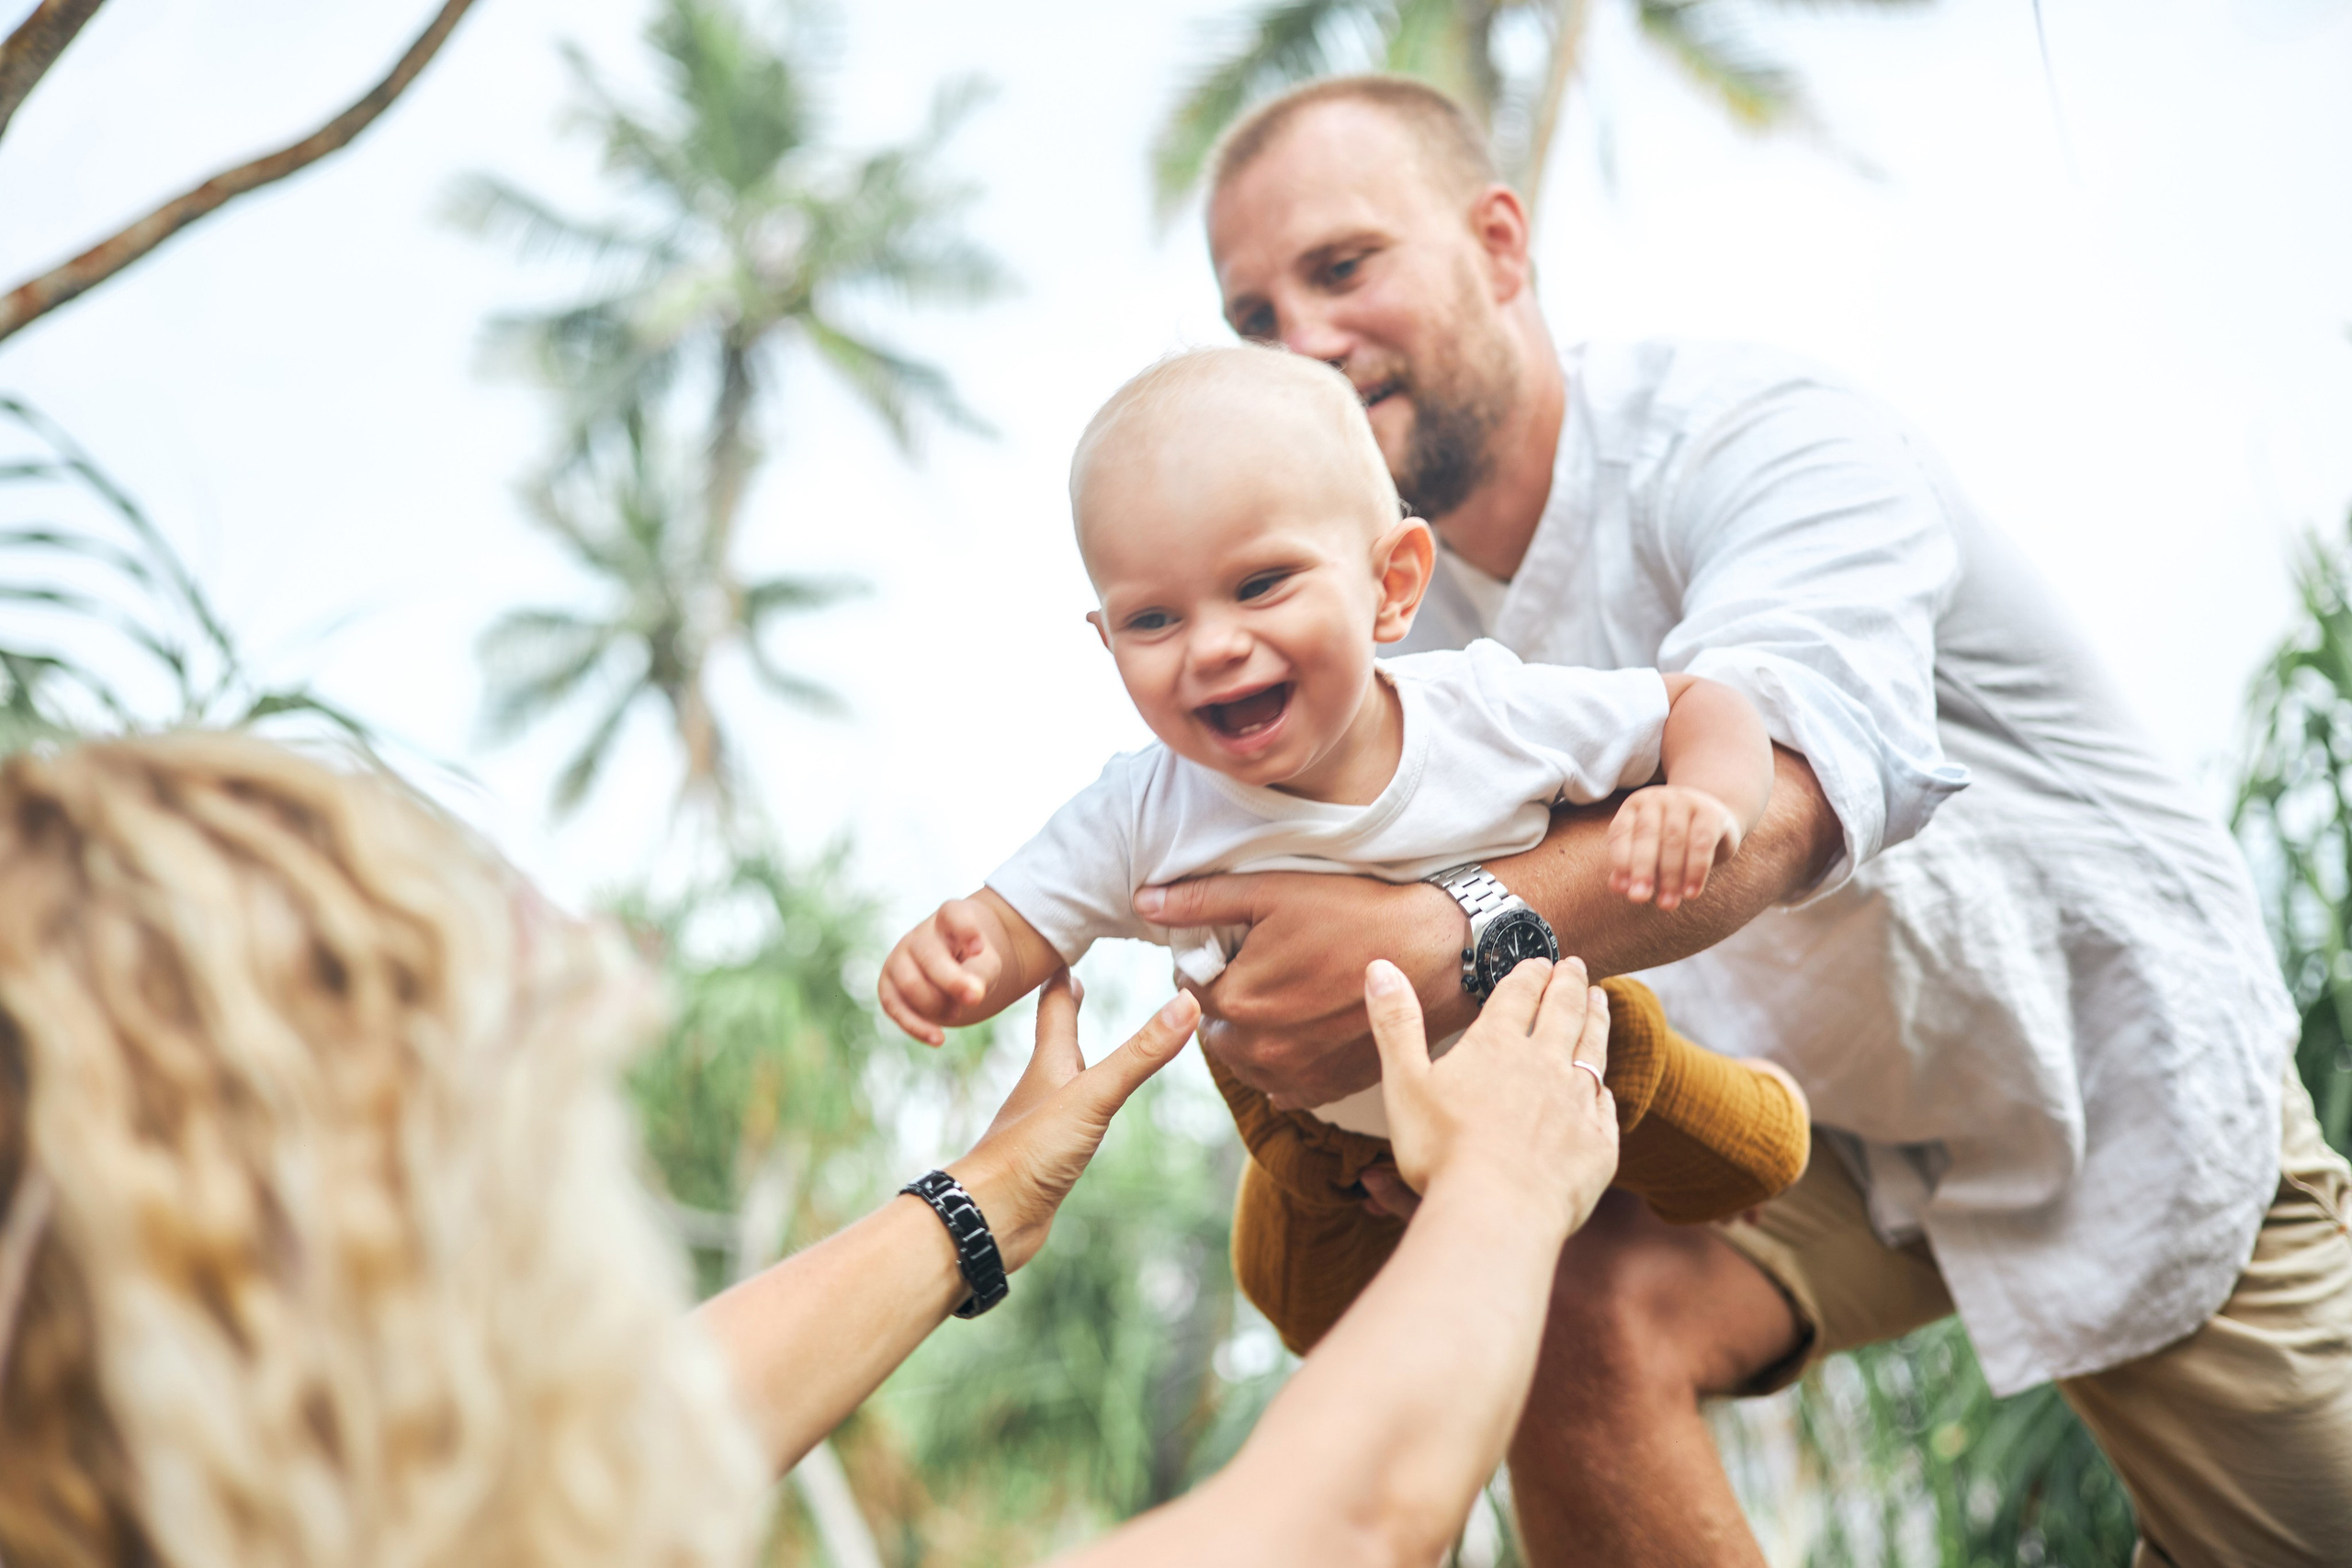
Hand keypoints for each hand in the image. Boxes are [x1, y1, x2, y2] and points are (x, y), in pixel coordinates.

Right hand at [880, 897, 1006, 1045]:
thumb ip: (983, 974)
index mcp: (950, 917)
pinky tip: (938, 1039)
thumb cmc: (975, 963)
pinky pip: (893, 1008)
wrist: (956, 971)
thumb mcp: (989, 965)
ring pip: (911, 985)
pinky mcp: (888, 985)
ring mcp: (899, 958)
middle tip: (975, 999)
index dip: (966, 930)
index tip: (980, 948)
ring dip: (937, 1005)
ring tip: (957, 1010)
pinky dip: (916, 1026)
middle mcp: (920, 935)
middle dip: (952, 982)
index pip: (954, 915)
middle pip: (930, 958)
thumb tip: (972, 996)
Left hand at [950, 970, 1199, 1270]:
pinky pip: (1066, 1121)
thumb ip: (1139, 1055)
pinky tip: (1081, 1121)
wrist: (987, 1217)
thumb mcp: (1094, 1096)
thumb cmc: (1030, 1151)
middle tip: (1073, 982)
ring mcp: (1042, 1124)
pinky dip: (1078, 1107)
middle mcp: (1043, 1087)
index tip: (1067, 950)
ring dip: (1071, 1058)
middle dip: (1065, 1010)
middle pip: (1055, 1038)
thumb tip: (1188, 1001)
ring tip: (1080, 1049)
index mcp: (1050, 1062)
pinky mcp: (1046, 1158)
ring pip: (1060, 1080)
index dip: (1063, 976)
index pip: (1057, 1005)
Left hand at [1135, 873, 1473, 1107]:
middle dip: (1229, 998)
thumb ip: (1201, 901)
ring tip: (1290, 991)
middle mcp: (1259, 1052)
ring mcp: (1294, 1077)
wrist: (1437, 953)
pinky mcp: (1326, 1090)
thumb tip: (1142, 902)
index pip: (1190, 987)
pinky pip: (1281, 1083)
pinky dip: (1284, 1057)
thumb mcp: (1272, 892)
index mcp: (1237, 1003)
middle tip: (1267, 964)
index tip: (1241, 942)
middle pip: (1216, 1027)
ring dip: (1253, 1031)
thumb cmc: (1356, 913)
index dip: (1211, 960)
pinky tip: (1309, 1024)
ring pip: (1244, 1058)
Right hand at [1362, 955, 1616, 1236]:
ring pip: (1593, 1049)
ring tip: (1602, 1000)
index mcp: (1497, 1045)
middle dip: (1569, 984)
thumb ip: (1396, 1023)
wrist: (1498, 1211)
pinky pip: (1605, 1106)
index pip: (1518, 995)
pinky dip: (1604, 1089)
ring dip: (1597, 1020)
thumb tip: (1380, 966)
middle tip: (1575, 965)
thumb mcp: (1404, 1082)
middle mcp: (1544, 1064)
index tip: (1538, 958)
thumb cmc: (1441, 1151)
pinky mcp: (1597, 1143)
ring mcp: (1577, 1102)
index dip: (1528, 973)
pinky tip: (1604, 1087)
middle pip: (1563, 1011)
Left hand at [1607, 784, 1741, 910]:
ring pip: (1675, 840)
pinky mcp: (1712, 813)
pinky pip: (1702, 843)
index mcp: (1635, 806)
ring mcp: (1685, 801)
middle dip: (1642, 869)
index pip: (1621, 831)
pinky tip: (1691, 893)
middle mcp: (1658, 799)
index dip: (1621, 861)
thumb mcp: (1647, 850)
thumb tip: (1618, 887)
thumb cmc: (1670, 841)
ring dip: (1670, 876)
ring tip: (1667, 903)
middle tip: (1640, 898)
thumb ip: (1629, 866)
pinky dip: (1696, 871)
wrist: (1715, 821)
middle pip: (1647, 834)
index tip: (1625, 889)